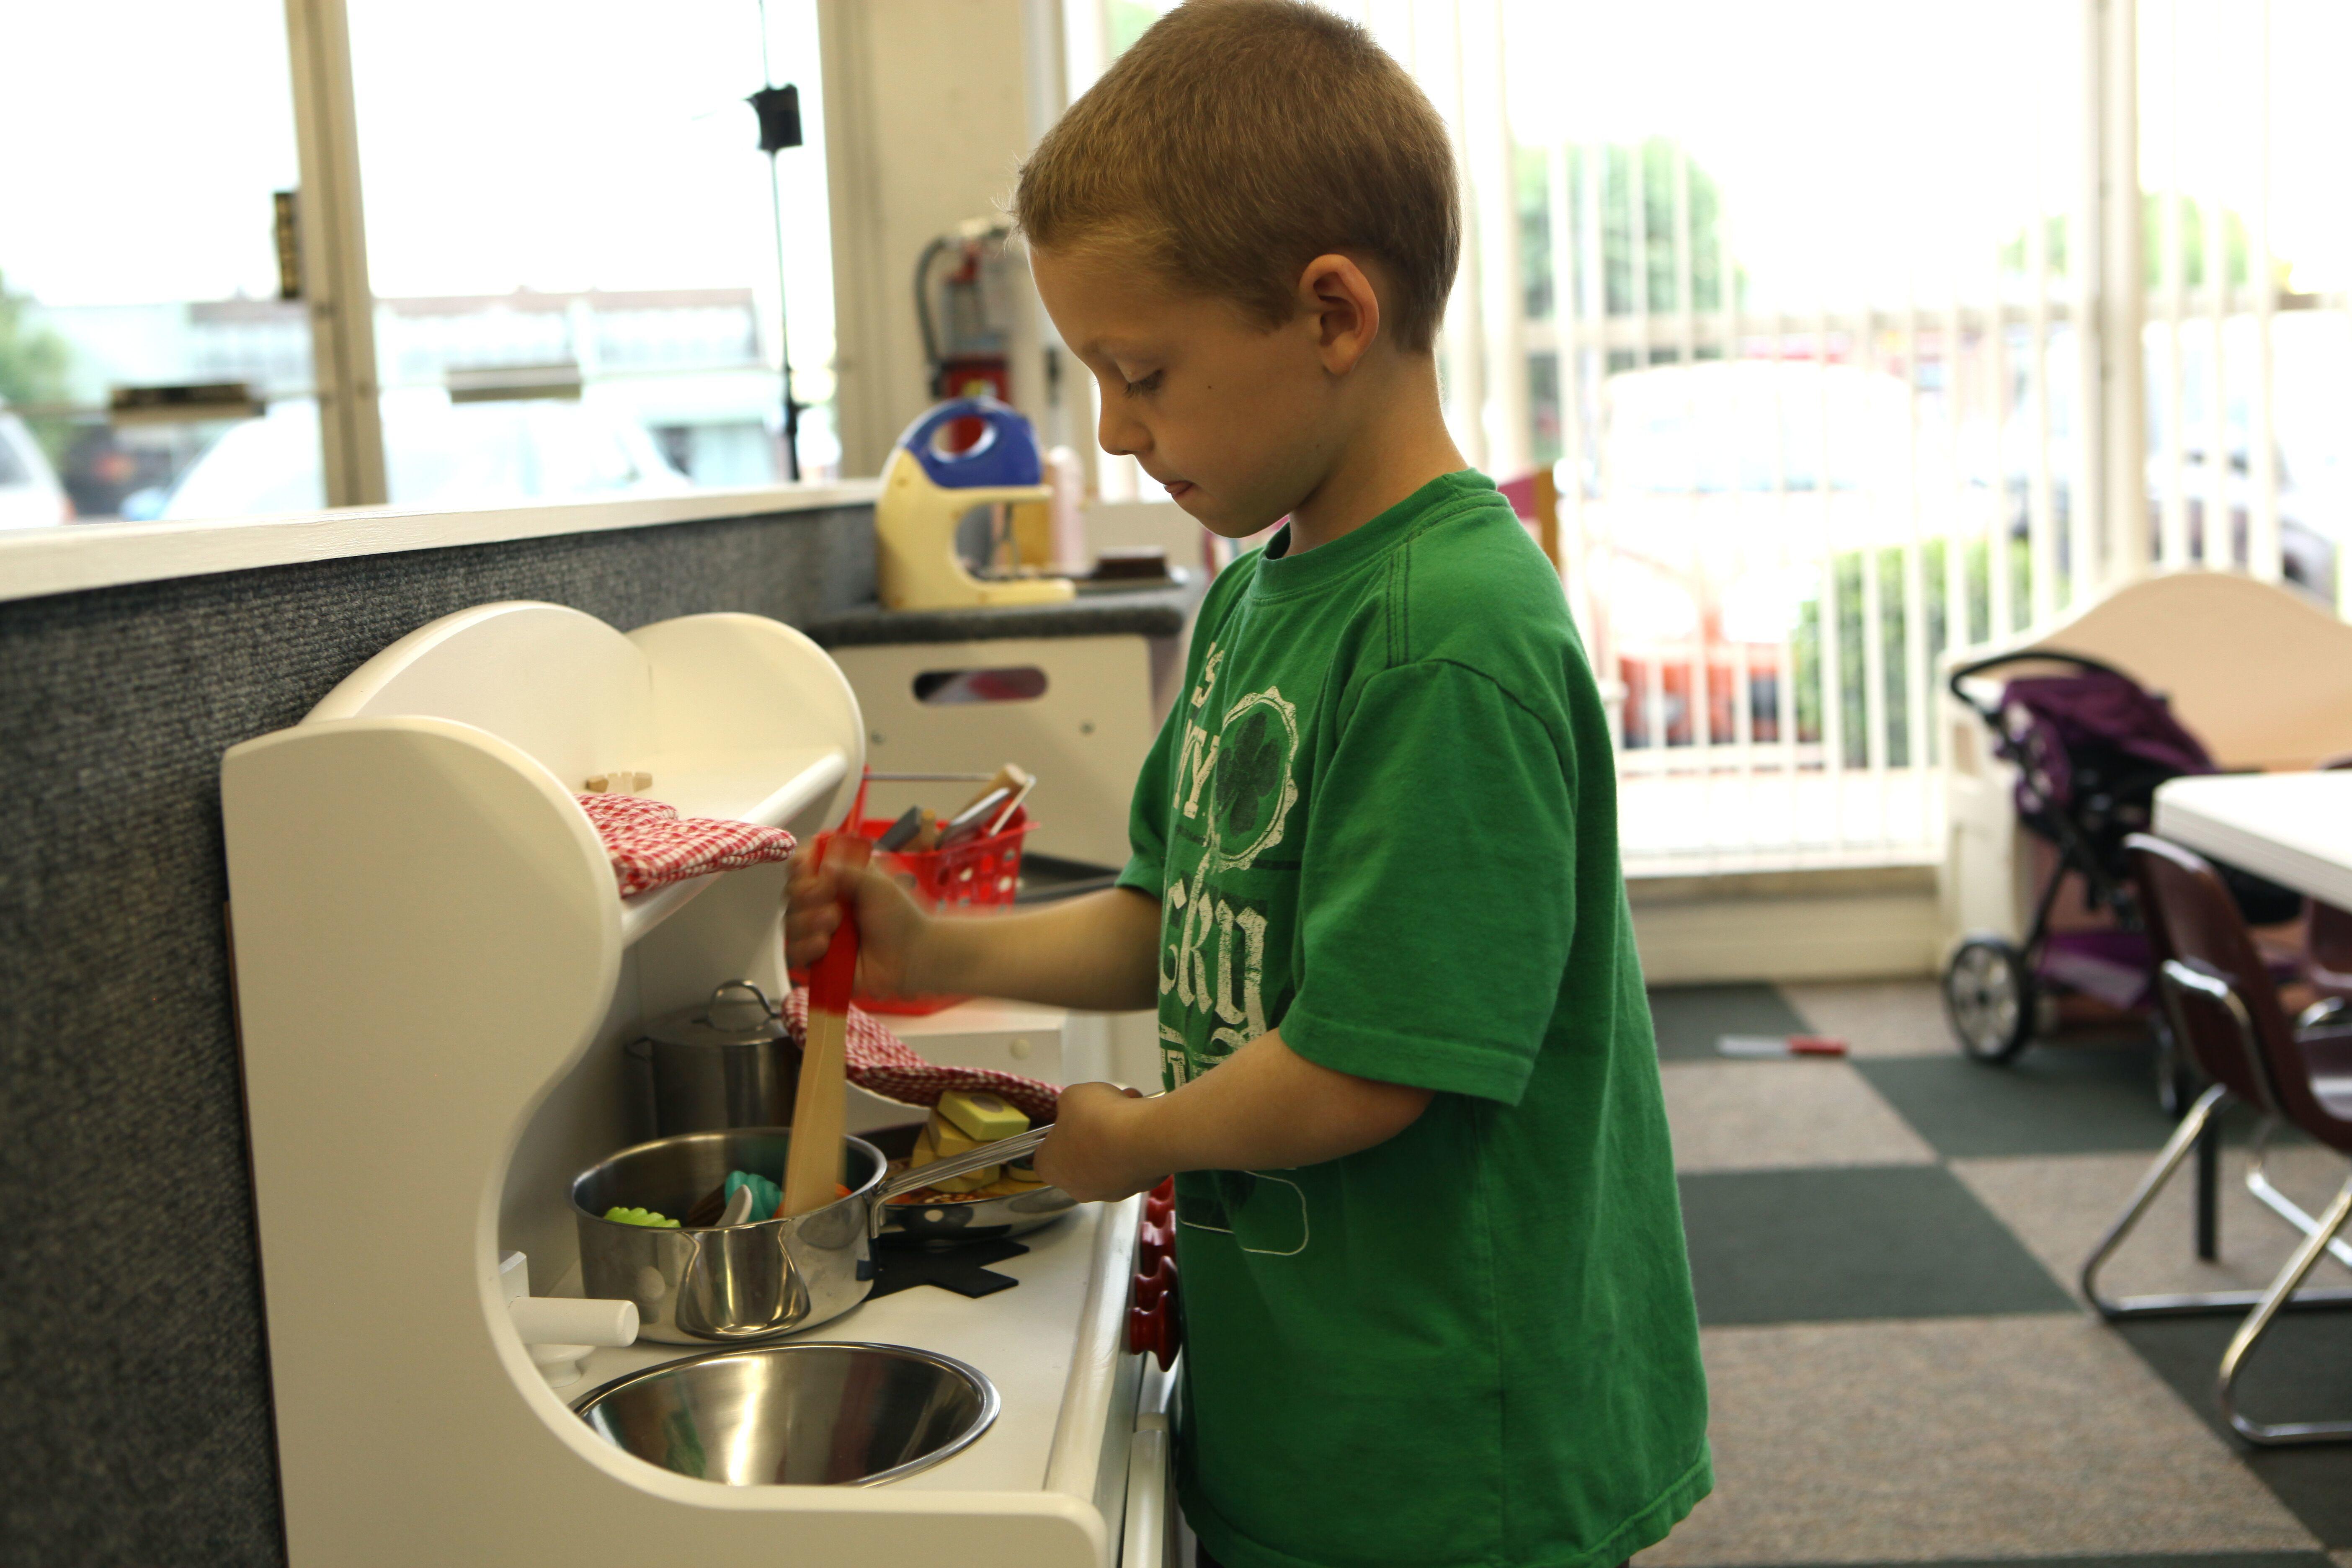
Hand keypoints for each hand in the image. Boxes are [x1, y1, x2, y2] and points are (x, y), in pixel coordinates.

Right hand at [783, 838, 929, 995]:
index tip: (806, 868)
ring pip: (789, 922)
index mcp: (837, 881)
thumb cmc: (900, 918)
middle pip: (791, 892)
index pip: (803, 866)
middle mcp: (823, 903)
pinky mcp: (817, 958)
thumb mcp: (879, 885)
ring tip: (835, 925)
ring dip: (809, 922)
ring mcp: (818, 931)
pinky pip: (793, 951)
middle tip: (833, 903)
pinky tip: (825, 946)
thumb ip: (850, 869)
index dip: (799, 865)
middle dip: (807, 895)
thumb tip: (823, 864)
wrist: (911, 956)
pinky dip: (805, 946)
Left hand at [1033, 1082, 1163, 1202]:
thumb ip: (1068, 1105)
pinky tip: (1143, 1127)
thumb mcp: (1072, 1096)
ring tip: (1129, 1113)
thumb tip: (1073, 1109)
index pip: (1045, 1156)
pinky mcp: (1137, 1189)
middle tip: (1103, 1114)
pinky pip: (1133, 1164)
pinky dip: (1137, 1147)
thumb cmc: (1096, 1118)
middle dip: (1091, 1137)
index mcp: (1050, 1168)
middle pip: (1079, 1160)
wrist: (1141, 1136)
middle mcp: (1076, 1188)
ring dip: (1116, 1140)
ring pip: (1109, 1162)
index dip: (1057, 1137)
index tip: (1071, 1121)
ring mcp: (1108, 1193)